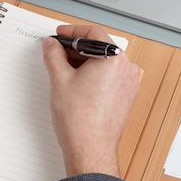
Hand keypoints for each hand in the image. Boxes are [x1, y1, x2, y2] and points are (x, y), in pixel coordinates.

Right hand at [42, 25, 139, 177]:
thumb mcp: (59, 79)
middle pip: (100, 46)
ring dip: (84, 61)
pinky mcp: (126, 96)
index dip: (72, 31)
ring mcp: (129, 83)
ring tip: (64, 69)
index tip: (60, 34)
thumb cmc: (80, 120)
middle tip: (57, 51)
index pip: (93, 32)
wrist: (90, 149)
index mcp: (114, 58)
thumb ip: (53, 55)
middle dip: (76, 48)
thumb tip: (51, 45)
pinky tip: (76, 82)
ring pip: (104, 62)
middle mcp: (126, 69)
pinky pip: (109, 76)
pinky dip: (93, 74)